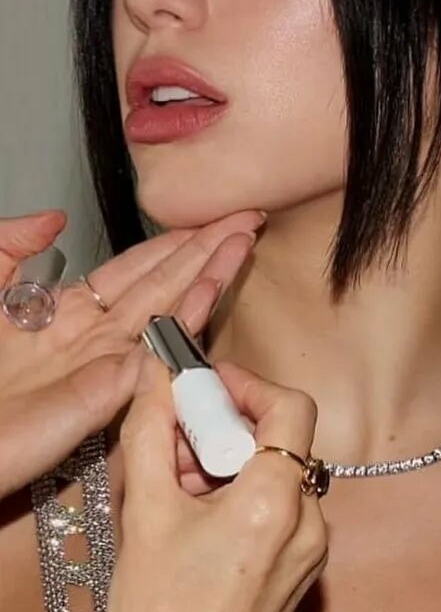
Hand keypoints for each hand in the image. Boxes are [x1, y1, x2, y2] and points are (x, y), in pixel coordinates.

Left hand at [0, 207, 265, 497]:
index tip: (209, 216)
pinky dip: (188, 317)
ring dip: (210, 271)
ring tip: (243, 239)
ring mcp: (106, 364)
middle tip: (246, 217)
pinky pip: (155, 348)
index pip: (136, 266)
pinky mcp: (106, 394)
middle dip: (206, 246)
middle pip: (165, 281)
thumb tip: (55, 218)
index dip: (174, 240)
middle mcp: (95, 336)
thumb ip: (10, 245)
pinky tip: (211, 288)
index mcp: (68, 312)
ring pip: (170, 307)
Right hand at [108, 354, 328, 611]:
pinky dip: (245, 495)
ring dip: (231, 463)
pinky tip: (200, 516)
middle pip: (279, 440)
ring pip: (278, 474)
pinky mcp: (304, 568)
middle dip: (225, 430)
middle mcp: (309, 522)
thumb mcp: (144, 513)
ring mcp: (312, 549)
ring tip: (179, 487)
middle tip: (177, 440)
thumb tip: (154, 374)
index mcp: (276, 503)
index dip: (249, 384)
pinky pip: (282, 508)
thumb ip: (150, 430)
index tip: (208, 385)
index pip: (291, 407)